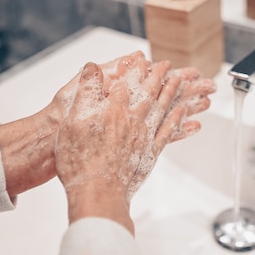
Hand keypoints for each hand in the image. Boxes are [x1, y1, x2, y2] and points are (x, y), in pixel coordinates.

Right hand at [54, 58, 200, 233]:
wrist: (97, 194)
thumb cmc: (81, 162)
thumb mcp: (72, 121)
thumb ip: (85, 92)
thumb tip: (91, 68)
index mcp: (113, 109)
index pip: (128, 82)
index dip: (136, 69)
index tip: (143, 60)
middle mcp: (133, 120)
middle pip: (149, 92)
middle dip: (158, 76)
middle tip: (167, 65)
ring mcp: (144, 137)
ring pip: (163, 108)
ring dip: (172, 92)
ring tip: (179, 80)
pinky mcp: (150, 153)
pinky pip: (169, 131)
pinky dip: (177, 119)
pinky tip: (182, 113)